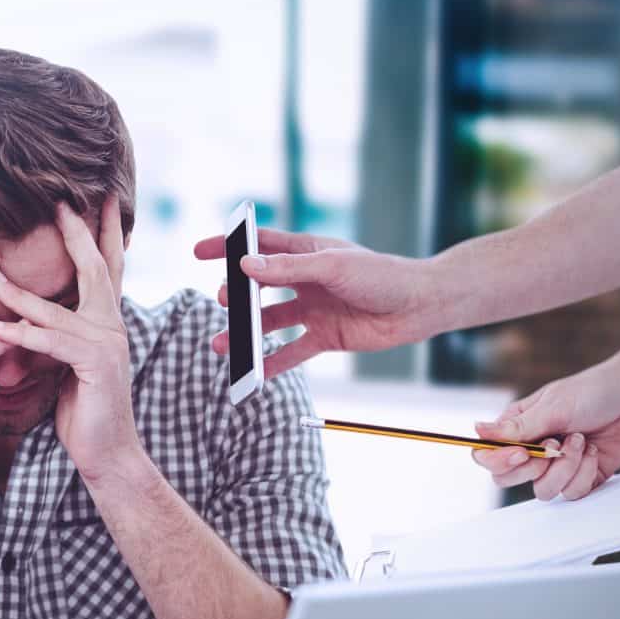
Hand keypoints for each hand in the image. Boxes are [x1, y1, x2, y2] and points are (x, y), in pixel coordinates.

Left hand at [0, 198, 141, 485]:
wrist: (106, 452)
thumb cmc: (83, 407)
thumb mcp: (68, 360)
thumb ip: (58, 330)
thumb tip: (32, 309)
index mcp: (106, 320)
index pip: (105, 266)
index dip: (101, 231)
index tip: (96, 198)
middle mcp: (112, 325)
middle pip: (95, 268)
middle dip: (78, 233)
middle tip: (60, 202)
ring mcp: (107, 344)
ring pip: (56, 308)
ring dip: (17, 291)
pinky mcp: (94, 366)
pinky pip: (51, 343)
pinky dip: (22, 335)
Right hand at [193, 229, 435, 374]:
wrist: (419, 307)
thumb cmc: (382, 276)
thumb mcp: (332, 267)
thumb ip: (288, 268)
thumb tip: (245, 266)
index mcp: (307, 252)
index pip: (259, 245)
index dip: (229, 246)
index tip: (200, 251)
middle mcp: (306, 280)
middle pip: (259, 287)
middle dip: (236, 296)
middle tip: (222, 302)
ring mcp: (314, 309)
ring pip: (270, 322)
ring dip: (246, 334)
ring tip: (222, 345)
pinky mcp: (325, 337)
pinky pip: (292, 352)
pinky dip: (272, 363)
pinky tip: (253, 373)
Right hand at [470, 359, 619, 500]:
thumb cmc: (591, 392)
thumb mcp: (553, 407)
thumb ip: (517, 427)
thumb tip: (476, 430)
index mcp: (516, 429)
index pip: (486, 455)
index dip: (498, 461)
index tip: (522, 453)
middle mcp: (531, 450)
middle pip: (507, 479)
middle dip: (533, 468)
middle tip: (554, 447)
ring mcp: (555, 467)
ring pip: (542, 490)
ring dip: (565, 467)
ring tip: (580, 441)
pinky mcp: (580, 478)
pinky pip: (571, 493)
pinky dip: (584, 473)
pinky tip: (592, 451)